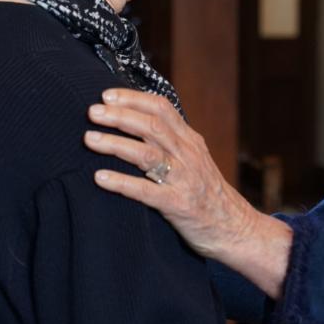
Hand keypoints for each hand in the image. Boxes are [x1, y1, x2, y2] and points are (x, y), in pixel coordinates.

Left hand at [85, 88, 256, 258]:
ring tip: (89, 139)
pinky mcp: (178, 205)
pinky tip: (99, 178)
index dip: (133, 99)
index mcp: (190, 140)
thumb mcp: (194, 159)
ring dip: (115, 144)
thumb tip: (137, 122)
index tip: (106, 95)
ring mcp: (184, 179)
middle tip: (92, 112)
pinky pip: (146, 191)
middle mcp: (188, 155)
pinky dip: (121, 182)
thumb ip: (172, 141)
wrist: (234, 227)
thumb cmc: (207, 193)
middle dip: (119, 116)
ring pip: (147, 154)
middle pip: (152, 126)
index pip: (162, 108)